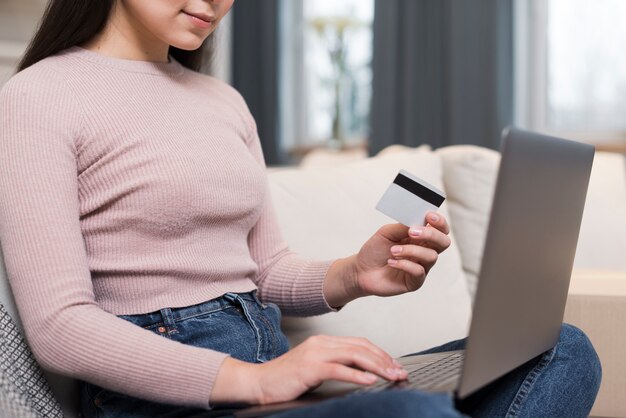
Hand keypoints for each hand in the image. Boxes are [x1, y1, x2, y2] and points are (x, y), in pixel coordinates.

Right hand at [211, 335, 407, 404]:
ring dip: (377, 367)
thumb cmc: (286, 380)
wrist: (259, 382)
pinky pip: (338, 369)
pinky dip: (357, 374)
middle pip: (361, 347)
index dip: (380, 353)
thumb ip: (335, 366)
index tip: (394, 366)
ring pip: (354, 355)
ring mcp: (315, 353)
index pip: (360, 343)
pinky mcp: (310, 367)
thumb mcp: (314, 369)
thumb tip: (362, 373)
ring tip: (391, 376)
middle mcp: (322, 343)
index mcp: (324, 341)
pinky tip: (369, 380)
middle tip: (400, 372)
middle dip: (384, 360)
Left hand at [324, 212, 450, 306]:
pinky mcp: (415, 282)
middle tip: (411, 232)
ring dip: (411, 250)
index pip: (440, 229)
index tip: (429, 216)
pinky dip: (404, 264)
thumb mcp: (386, 232)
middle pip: (444, 242)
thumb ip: (403, 226)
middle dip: (431, 235)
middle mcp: (424, 252)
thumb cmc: (375, 250)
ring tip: (393, 250)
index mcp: (421, 238)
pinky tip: (391, 262)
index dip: (439, 222)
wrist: (361, 270)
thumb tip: (418, 221)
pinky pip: (419, 271)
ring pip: (431, 256)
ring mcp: (421, 267)